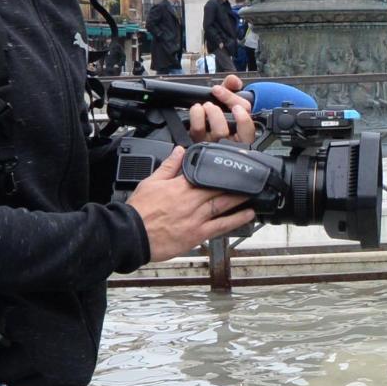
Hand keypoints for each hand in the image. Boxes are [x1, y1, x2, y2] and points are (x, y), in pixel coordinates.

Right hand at [128, 146, 261, 260]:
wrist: (130, 235)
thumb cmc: (138, 211)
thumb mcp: (150, 182)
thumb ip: (169, 166)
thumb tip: (179, 150)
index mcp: (179, 187)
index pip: (205, 173)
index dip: (222, 169)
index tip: (236, 163)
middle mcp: (190, 201)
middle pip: (219, 189)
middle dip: (236, 183)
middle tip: (253, 178)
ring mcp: (195, 218)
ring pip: (223, 205)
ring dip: (241, 198)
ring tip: (256, 192)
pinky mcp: (197, 234)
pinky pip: (221, 226)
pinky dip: (236, 220)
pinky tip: (249, 215)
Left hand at [182, 80, 256, 143]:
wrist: (201, 121)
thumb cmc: (220, 112)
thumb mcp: (227, 98)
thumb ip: (232, 87)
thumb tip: (233, 80)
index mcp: (242, 131)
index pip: (248, 129)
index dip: (244, 119)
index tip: (237, 107)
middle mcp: (228, 139)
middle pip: (235, 128)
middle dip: (226, 111)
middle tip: (216, 99)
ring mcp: (213, 141)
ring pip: (218, 132)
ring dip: (213, 114)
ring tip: (207, 104)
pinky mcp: (197, 139)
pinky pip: (197, 130)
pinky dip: (196, 117)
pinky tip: (197, 109)